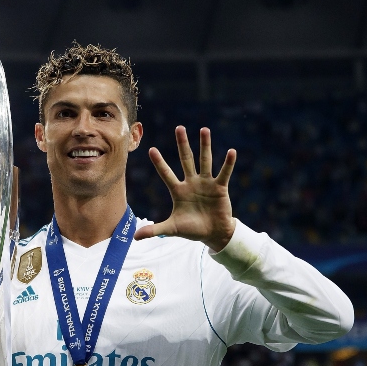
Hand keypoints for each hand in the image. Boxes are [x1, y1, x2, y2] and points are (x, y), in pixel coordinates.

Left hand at [134, 126, 236, 251]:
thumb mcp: (172, 229)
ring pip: (205, 161)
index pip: (166, 174)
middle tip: (179, 128)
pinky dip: (227, 163)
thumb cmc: (192, 230)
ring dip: (205, 145)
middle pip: (186, 160)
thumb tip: (135, 238)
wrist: (213, 234)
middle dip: (182, 145)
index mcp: (178, 191)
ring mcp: (206, 184)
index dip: (159, 163)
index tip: (151, 149)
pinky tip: (231, 151)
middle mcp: (192, 183)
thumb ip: (155, 230)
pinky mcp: (220, 188)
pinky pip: (224, 173)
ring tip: (204, 130)